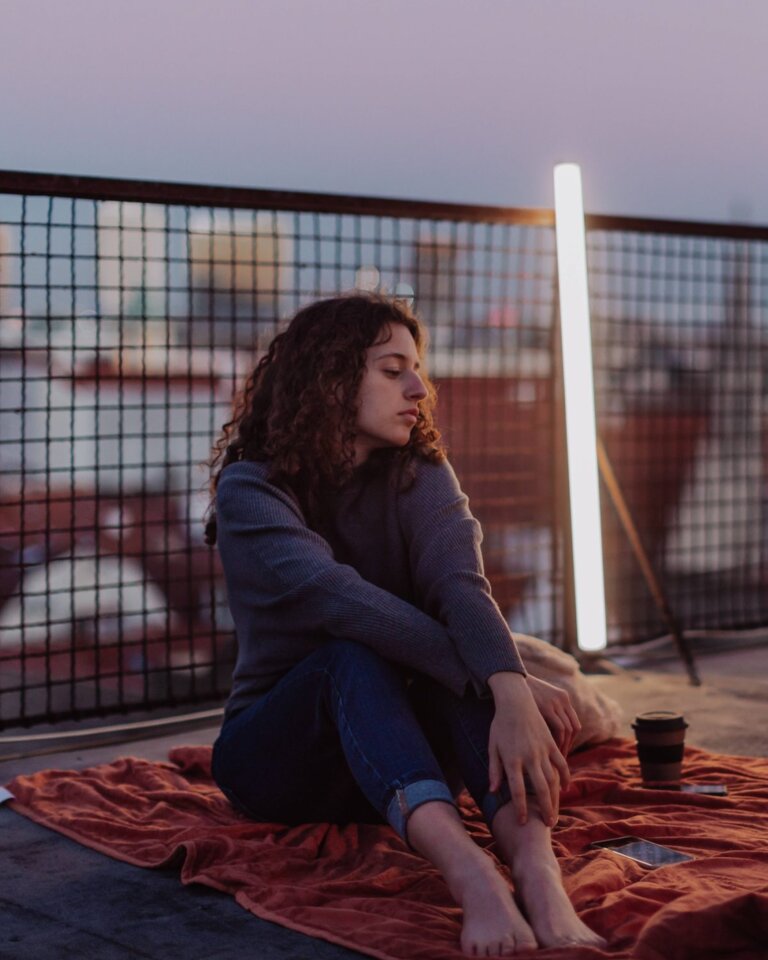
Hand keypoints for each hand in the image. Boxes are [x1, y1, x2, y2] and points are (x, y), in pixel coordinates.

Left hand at [487, 672, 570, 826]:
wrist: (515, 700)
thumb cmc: (500, 725)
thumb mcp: (492, 746)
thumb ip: (494, 770)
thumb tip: (493, 791)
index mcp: (512, 759)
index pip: (518, 790)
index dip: (521, 808)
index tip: (522, 822)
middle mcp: (529, 757)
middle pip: (541, 789)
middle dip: (545, 809)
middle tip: (547, 825)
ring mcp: (542, 750)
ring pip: (553, 779)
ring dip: (555, 798)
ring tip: (555, 813)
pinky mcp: (551, 743)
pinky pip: (561, 763)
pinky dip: (565, 777)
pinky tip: (565, 788)